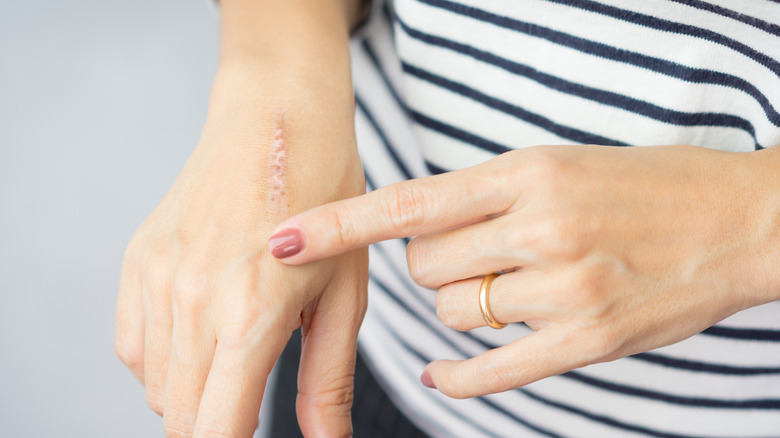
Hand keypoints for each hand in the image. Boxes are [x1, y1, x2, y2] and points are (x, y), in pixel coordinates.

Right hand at [115, 62, 366, 435]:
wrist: (278, 118)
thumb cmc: (327, 199)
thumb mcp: (344, 295)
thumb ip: (329, 381)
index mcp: (251, 315)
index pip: (214, 431)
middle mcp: (192, 303)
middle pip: (179, 419)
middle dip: (215, 428)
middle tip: (249, 405)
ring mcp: (157, 280)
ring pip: (155, 388)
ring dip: (191, 396)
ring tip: (234, 358)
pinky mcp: (138, 261)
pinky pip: (133, 347)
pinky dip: (162, 362)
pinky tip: (201, 333)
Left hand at [268, 144, 779, 398]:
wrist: (742, 222)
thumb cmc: (646, 186)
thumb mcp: (559, 164)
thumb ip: (485, 196)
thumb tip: (413, 232)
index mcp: (527, 172)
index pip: (408, 203)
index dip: (337, 224)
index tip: (282, 238)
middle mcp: (540, 227)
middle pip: (423, 269)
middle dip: (431, 268)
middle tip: (472, 257)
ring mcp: (565, 288)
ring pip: (454, 314)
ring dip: (462, 307)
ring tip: (512, 288)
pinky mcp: (588, 341)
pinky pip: (493, 367)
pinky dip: (459, 374)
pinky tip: (445, 372)